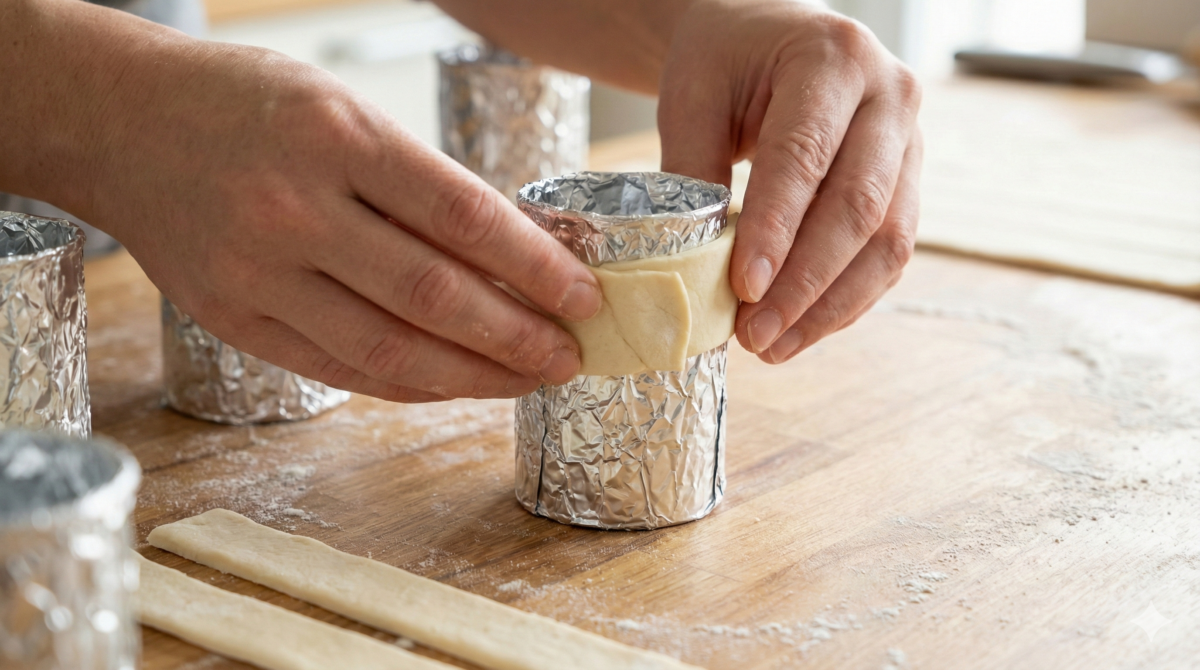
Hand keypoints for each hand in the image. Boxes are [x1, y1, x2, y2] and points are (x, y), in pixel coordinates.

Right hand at [81, 36, 601, 400]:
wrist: (118, 121)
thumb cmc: (247, 104)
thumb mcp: (345, 109)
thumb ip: (424, 182)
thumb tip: (520, 251)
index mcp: (339, 137)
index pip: (464, 217)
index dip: (536, 266)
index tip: (586, 296)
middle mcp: (296, 208)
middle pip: (434, 294)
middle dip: (518, 336)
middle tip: (571, 356)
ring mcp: (258, 272)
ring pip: (389, 349)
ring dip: (474, 376)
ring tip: (528, 381)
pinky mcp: (233, 318)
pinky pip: (339, 370)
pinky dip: (409, 386)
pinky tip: (456, 386)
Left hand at [658, 0, 921, 362]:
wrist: (770, 36)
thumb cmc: (726, 60)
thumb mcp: (693, 96)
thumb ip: (692, 172)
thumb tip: (691, 268)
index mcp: (832, 59)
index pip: (804, 157)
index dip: (775, 231)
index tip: (742, 289)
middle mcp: (889, 96)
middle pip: (859, 207)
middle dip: (804, 284)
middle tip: (754, 335)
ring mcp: (910, 141)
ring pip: (888, 241)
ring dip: (830, 305)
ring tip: (772, 346)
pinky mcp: (909, 181)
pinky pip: (890, 254)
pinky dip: (847, 299)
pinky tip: (801, 329)